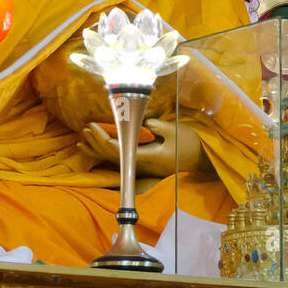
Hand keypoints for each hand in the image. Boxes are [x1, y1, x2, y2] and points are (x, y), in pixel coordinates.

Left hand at [79, 117, 208, 180]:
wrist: (203, 161)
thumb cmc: (190, 145)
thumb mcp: (174, 131)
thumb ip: (154, 126)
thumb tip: (140, 122)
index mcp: (147, 157)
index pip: (118, 150)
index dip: (102, 138)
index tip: (93, 126)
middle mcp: (141, 164)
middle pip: (112, 156)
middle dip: (96, 142)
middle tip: (85, 128)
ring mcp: (143, 166)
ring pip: (115, 159)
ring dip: (98, 149)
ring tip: (84, 138)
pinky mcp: (145, 163)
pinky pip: (121, 159)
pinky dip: (108, 153)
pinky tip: (98, 148)